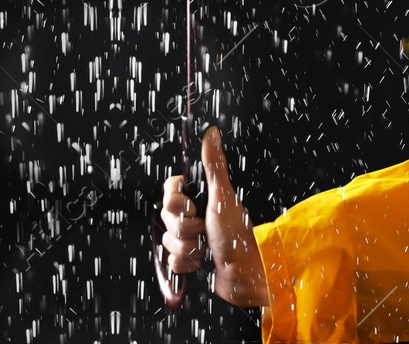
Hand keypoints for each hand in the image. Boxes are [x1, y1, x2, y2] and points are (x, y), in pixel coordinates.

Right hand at [158, 126, 268, 307]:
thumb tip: (212, 132)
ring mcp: (190, 237)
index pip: (169, 191)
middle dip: (185, 228)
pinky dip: (186, 264)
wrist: (242, 275)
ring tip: (206, 248)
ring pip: (168, 240)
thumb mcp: (223, 196)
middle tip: (204, 229)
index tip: (191, 207)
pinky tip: (201, 261)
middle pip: (166, 217)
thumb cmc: (236, 234)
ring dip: (188, 248)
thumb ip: (213, 164)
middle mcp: (193, 215)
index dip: (175, 201)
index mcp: (200, 197)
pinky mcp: (188, 259)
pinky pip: (172, 260)